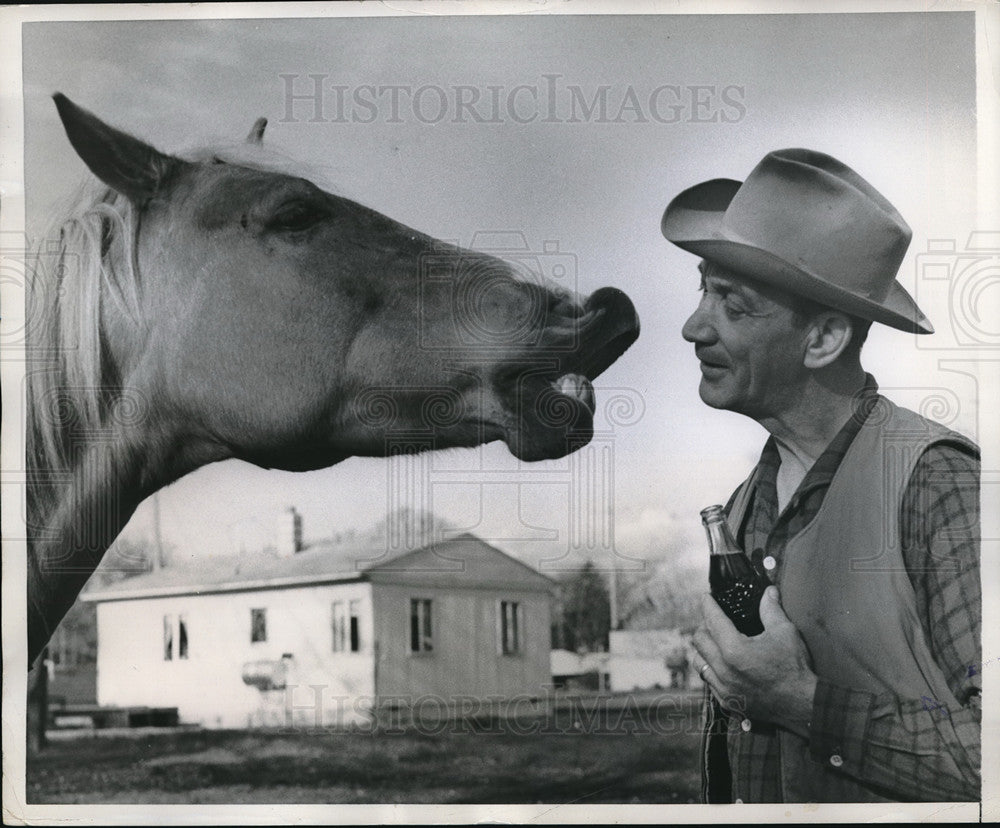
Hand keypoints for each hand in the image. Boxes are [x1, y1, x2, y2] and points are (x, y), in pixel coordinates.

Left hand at [693, 586, 817, 736]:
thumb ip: (771, 609)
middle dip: (704, 626)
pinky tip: (720, 664)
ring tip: (713, 641)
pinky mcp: (727, 700)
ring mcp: (723, 687)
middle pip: (699, 640)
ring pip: (698, 662)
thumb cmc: (794, 668)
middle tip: (713, 620)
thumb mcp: (785, 632)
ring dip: (703, 649)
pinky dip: (710, 669)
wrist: (803, 705)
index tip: (706, 597)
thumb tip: (768, 591)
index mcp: (735, 649)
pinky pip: (708, 681)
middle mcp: (723, 669)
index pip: (712, 620)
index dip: (708, 605)